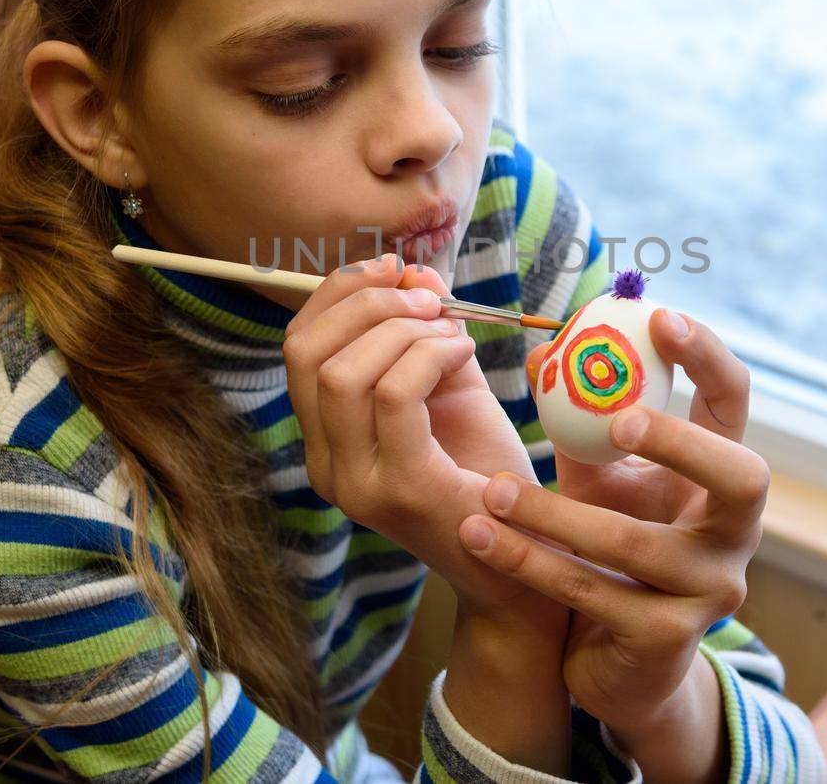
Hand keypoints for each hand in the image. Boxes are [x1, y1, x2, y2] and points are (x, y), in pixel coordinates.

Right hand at [282, 253, 569, 628]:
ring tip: (451, 332)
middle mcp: (325, 465)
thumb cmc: (488, 470)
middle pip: (307, 351)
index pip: (298, 347)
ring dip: (403, 329)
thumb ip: (424, 334)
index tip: (392, 269)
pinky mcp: (398, 488)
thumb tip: (410, 272)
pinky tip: (461, 354)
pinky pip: (394, 393)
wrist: (529, 557)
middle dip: (367, 303)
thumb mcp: (447, 387)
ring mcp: (355, 483)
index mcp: (325, 441)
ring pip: (344, 371)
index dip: (339, 293)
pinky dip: (429, 354)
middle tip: (427, 298)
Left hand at [456, 307, 765, 733]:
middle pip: (740, 477)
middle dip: (680, 441)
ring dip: (555, 515)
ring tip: (493, 490)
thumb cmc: (609, 546)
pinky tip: (480, 537)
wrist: (618, 662)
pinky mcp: (666, 640)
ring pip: (636, 545)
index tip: (660, 317)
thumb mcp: (599, 479)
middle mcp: (734, 534)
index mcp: (720, 478)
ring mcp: (708, 591)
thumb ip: (580, 421)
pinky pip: (591, 592)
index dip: (707, 358)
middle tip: (616, 420)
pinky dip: (529, 562)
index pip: (734, 404)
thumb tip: (539, 352)